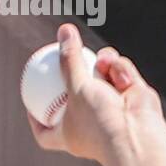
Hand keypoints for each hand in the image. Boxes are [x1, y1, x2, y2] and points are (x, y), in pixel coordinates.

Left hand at [28, 22, 164, 162]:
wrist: (136, 134)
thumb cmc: (99, 119)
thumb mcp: (76, 87)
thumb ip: (69, 60)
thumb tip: (63, 31)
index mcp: (67, 135)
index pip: (45, 133)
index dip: (35, 121)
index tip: (30, 103)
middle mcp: (87, 125)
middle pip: (73, 98)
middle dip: (72, 77)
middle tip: (65, 57)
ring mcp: (109, 111)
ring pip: (100, 75)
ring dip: (103, 64)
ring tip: (103, 63)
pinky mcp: (130, 97)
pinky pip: (119, 73)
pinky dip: (120, 71)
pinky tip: (124, 79)